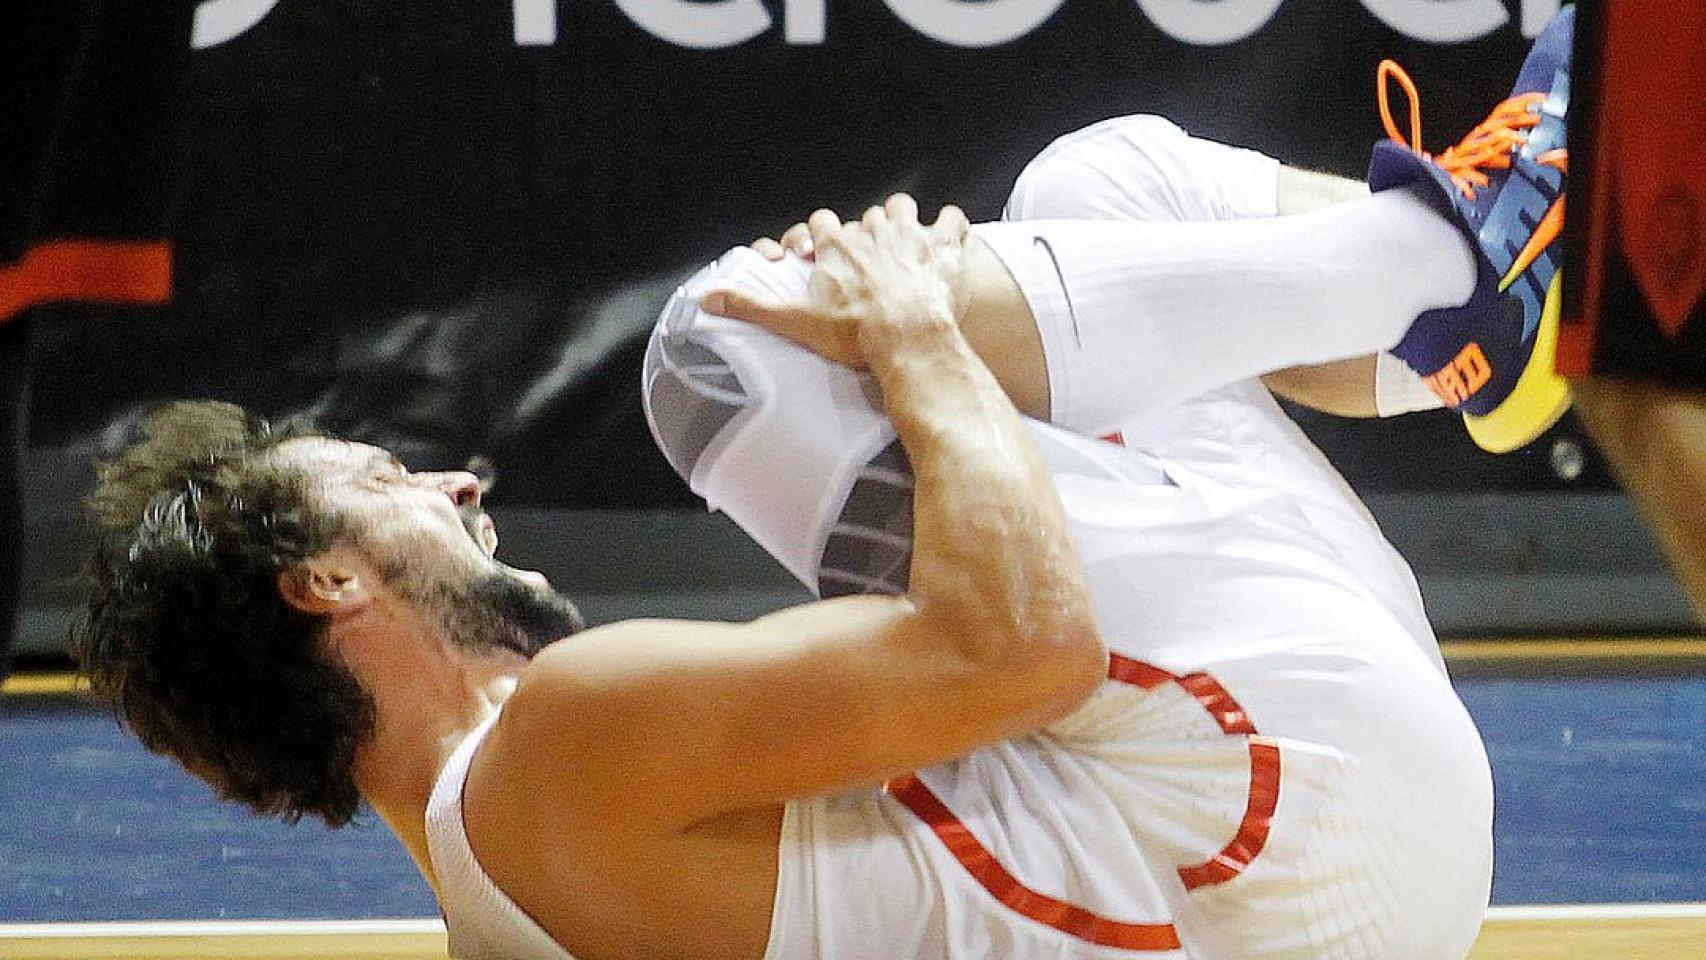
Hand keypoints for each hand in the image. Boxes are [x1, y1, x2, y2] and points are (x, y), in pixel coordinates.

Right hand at [701, 194, 970, 368]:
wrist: (907, 338)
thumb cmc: (856, 333)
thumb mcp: (796, 321)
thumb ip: (752, 306)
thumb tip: (710, 299)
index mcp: (837, 245)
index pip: (822, 222)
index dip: (822, 236)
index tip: (823, 251)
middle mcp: (871, 231)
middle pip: (863, 216)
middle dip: (864, 233)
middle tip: (866, 260)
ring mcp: (910, 235)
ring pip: (902, 208)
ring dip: (902, 221)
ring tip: (902, 242)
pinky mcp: (944, 247)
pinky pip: (952, 219)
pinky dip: (951, 226)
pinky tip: (948, 236)